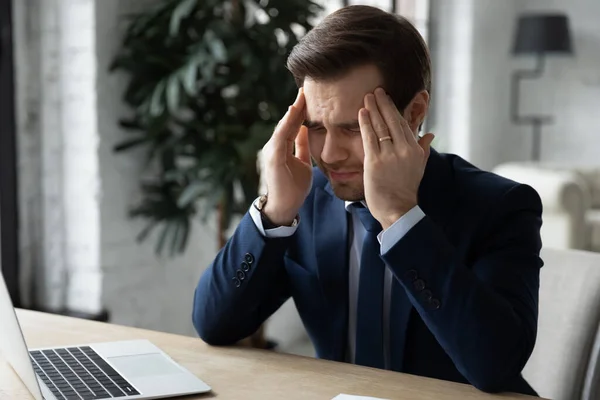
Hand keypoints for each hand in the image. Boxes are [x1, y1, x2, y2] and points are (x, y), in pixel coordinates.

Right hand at [260, 88, 312, 225]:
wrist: (284, 207)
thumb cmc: (293, 187)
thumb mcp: (303, 163)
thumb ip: (302, 146)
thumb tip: (305, 130)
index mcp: (282, 148)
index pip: (292, 125)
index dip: (300, 111)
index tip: (308, 96)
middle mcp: (274, 147)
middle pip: (287, 123)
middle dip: (296, 107)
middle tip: (305, 90)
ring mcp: (272, 152)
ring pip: (283, 127)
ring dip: (293, 112)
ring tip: (301, 97)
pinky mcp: (273, 158)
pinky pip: (281, 137)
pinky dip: (287, 124)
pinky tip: (294, 112)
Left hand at [359, 88, 434, 229]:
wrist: (397, 209)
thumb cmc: (406, 190)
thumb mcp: (419, 167)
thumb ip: (423, 149)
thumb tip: (430, 135)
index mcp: (414, 149)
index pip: (403, 124)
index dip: (394, 110)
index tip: (388, 99)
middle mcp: (403, 149)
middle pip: (392, 121)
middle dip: (384, 103)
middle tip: (377, 90)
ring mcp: (389, 155)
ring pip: (380, 126)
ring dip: (373, 109)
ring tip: (368, 97)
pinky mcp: (375, 161)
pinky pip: (369, 137)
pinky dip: (365, 123)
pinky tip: (362, 112)